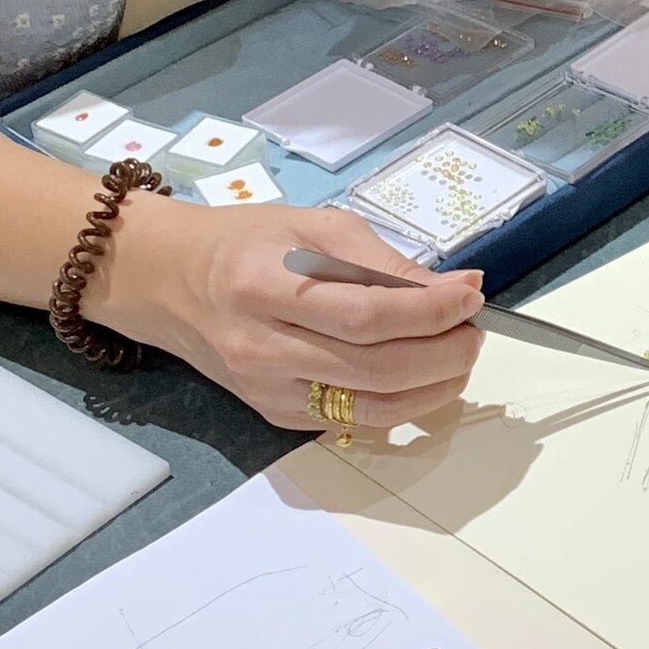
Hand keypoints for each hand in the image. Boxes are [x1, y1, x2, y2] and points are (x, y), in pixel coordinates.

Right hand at [102, 193, 485, 431]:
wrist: (173, 282)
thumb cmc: (249, 242)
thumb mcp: (317, 226)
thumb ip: (385, 260)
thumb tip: (456, 287)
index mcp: (269, 287)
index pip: (367, 313)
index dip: (430, 311)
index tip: (471, 295)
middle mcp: (265, 349)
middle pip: (375, 370)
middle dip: (443, 354)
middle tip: (475, 330)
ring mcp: (269, 392)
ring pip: (370, 409)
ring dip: (433, 389)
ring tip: (459, 356)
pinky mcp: (275, 417)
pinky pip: (352, 422)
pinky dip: (400, 406)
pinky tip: (423, 378)